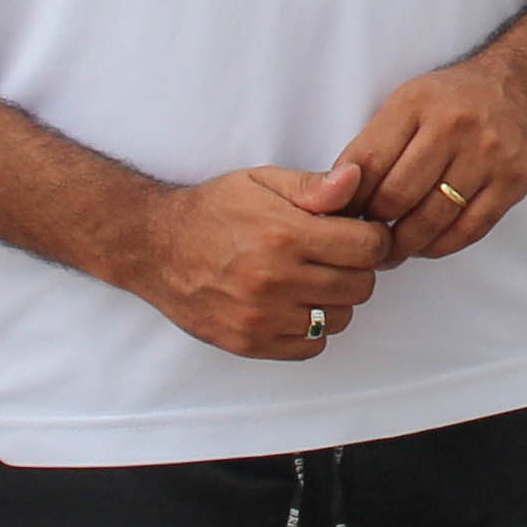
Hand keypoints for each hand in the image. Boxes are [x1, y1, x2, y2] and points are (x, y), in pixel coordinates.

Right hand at [118, 165, 392, 358]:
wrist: (155, 246)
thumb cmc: (212, 210)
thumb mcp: (261, 181)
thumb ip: (313, 185)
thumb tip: (356, 180)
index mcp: (285, 234)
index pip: (369, 247)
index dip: (372, 238)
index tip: (360, 234)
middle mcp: (275, 278)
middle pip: (360, 286)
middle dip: (358, 269)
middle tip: (337, 257)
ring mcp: (261, 315)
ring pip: (340, 319)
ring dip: (336, 301)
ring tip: (312, 280)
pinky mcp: (249, 342)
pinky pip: (311, 346)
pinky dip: (312, 330)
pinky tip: (295, 306)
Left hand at [335, 56, 526, 262]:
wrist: (525, 85)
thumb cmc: (455, 98)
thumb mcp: (408, 101)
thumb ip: (375, 143)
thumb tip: (339, 195)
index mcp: (416, 103)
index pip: (367, 162)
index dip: (347, 198)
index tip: (341, 216)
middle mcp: (452, 127)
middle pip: (397, 195)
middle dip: (374, 225)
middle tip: (364, 238)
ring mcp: (487, 156)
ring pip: (432, 220)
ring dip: (405, 243)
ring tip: (391, 249)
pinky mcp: (512, 182)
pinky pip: (469, 229)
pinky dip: (441, 246)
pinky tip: (427, 245)